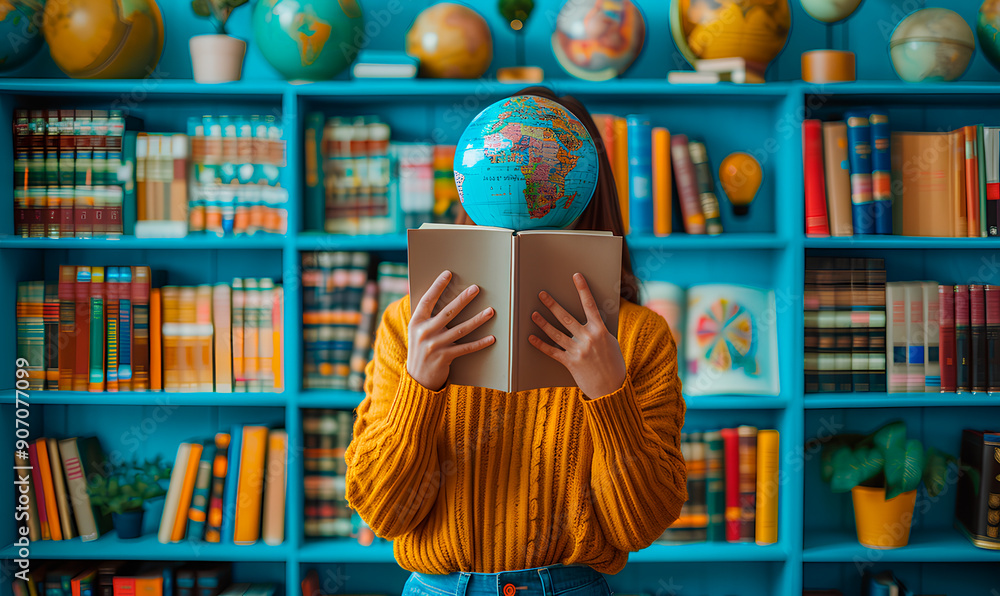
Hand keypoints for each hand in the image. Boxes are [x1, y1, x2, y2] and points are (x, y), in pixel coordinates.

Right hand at [408, 270, 495, 390]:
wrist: (416, 378)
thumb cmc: (420, 350)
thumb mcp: (417, 331)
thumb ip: (426, 316)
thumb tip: (435, 294)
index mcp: (416, 322)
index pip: (427, 300)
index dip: (437, 286)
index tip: (448, 273)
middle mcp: (425, 332)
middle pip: (447, 312)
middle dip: (463, 299)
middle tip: (476, 288)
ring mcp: (435, 345)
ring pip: (461, 329)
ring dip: (477, 319)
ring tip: (490, 310)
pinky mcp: (445, 357)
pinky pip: (466, 348)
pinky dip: (480, 343)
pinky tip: (492, 338)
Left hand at [529, 273, 625, 398]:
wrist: (613, 388)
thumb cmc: (614, 364)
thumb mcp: (611, 343)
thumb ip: (599, 330)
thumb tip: (591, 319)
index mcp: (600, 330)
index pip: (590, 305)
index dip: (583, 289)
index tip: (576, 276)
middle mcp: (588, 338)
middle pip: (566, 317)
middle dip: (552, 304)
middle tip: (542, 294)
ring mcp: (578, 351)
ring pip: (556, 333)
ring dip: (543, 323)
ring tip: (533, 314)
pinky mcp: (570, 363)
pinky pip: (552, 352)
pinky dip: (541, 345)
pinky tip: (531, 338)